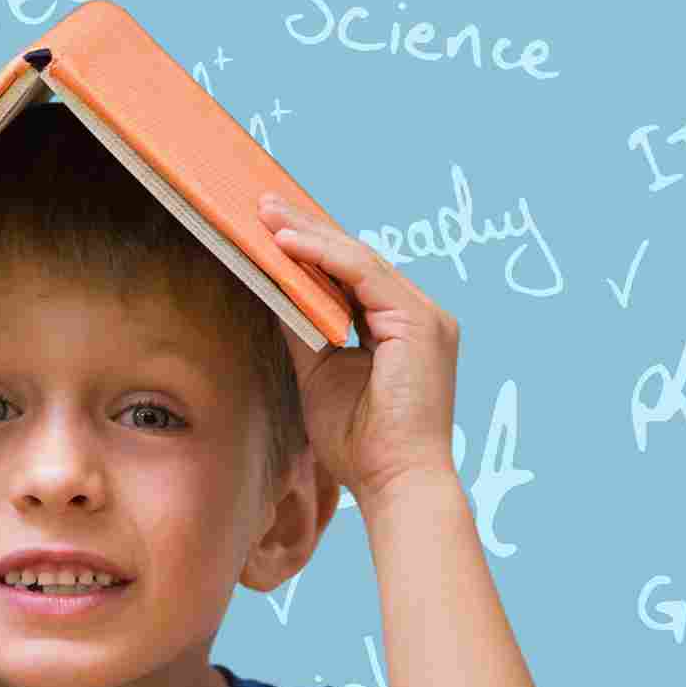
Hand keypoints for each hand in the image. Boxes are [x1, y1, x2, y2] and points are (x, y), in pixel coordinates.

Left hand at [257, 193, 458, 505]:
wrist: (392, 481)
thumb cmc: (359, 441)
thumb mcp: (319, 372)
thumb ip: (303, 328)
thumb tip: (271, 289)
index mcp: (399, 326)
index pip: (351, 274)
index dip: (311, 248)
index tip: (268, 228)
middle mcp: (418, 313)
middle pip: (355, 258)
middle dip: (306, 229)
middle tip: (261, 205)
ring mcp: (424, 315)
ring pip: (359, 258)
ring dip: (308, 234)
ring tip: (265, 215)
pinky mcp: (420, 321)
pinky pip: (365, 274)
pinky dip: (324, 256)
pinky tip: (288, 244)